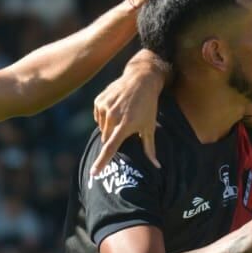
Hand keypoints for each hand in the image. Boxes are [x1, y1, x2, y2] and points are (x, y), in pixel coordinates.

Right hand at [91, 53, 169, 174]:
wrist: (140, 79)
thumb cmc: (148, 106)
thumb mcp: (150, 127)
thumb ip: (150, 149)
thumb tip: (157, 167)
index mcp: (126, 125)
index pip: (111, 147)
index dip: (102, 162)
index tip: (94, 173)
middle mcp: (113, 116)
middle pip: (106, 138)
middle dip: (114, 138)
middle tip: (125, 128)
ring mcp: (104, 107)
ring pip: (102, 128)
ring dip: (109, 127)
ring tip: (122, 115)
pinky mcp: (99, 100)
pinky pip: (98, 117)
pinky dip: (104, 117)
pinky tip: (115, 109)